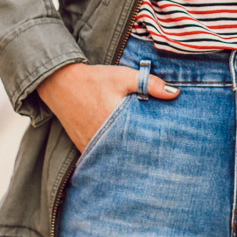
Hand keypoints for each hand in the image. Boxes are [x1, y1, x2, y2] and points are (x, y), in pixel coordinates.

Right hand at [34, 61, 178, 151]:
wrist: (61, 83)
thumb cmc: (95, 79)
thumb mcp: (123, 77)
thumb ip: (148, 84)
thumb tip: (175, 93)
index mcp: (115, 121)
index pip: (141, 141)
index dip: (155, 145)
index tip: (168, 148)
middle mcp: (102, 138)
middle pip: (129, 153)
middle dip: (144, 155)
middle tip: (161, 158)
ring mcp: (91, 145)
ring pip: (114, 157)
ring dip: (127, 157)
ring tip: (145, 160)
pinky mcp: (83, 147)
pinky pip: (100, 157)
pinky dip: (112, 156)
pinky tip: (123, 155)